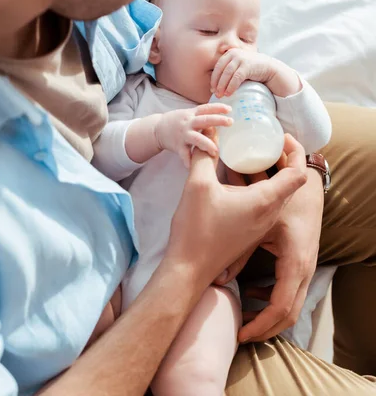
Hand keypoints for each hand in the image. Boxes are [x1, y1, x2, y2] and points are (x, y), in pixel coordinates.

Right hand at [155, 103, 232, 167]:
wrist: (157, 129)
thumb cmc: (177, 121)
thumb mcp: (188, 113)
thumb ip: (202, 115)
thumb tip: (220, 114)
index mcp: (192, 114)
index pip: (206, 108)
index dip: (218, 108)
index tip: (229, 109)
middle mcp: (188, 123)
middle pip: (204, 120)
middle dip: (218, 121)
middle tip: (230, 122)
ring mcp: (183, 134)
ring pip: (196, 138)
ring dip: (207, 144)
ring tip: (215, 151)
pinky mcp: (178, 146)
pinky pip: (184, 154)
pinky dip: (188, 161)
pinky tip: (194, 166)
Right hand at [165, 133, 306, 293]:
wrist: (189, 270)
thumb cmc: (197, 229)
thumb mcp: (198, 185)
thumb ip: (204, 155)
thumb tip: (208, 133)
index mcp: (265, 202)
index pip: (298, 174)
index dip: (297, 151)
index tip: (282, 136)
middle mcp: (270, 214)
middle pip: (292, 182)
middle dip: (285, 158)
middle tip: (269, 140)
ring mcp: (262, 225)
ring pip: (278, 193)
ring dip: (272, 172)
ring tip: (255, 154)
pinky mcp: (251, 230)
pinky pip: (266, 203)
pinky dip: (260, 185)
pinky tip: (237, 177)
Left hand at [211, 49, 301, 97]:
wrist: (270, 68)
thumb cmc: (253, 70)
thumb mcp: (239, 66)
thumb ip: (229, 70)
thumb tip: (216, 85)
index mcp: (230, 53)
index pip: (218, 66)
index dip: (214, 78)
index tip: (212, 88)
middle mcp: (234, 54)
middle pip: (221, 70)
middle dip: (217, 83)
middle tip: (215, 93)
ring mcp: (240, 58)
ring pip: (227, 74)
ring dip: (222, 86)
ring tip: (221, 95)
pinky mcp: (247, 65)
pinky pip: (236, 78)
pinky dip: (231, 86)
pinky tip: (229, 93)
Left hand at [216, 154, 322, 342]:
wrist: (305, 188)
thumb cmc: (282, 202)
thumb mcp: (259, 225)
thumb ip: (240, 251)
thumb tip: (218, 278)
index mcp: (295, 263)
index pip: (281, 307)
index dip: (260, 325)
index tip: (240, 333)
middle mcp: (304, 271)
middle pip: (288, 316)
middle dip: (264, 330)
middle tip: (240, 336)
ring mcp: (306, 269)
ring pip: (291, 308)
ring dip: (269, 319)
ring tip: (244, 322)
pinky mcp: (301, 265)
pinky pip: (289, 294)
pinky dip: (272, 302)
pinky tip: (253, 296)